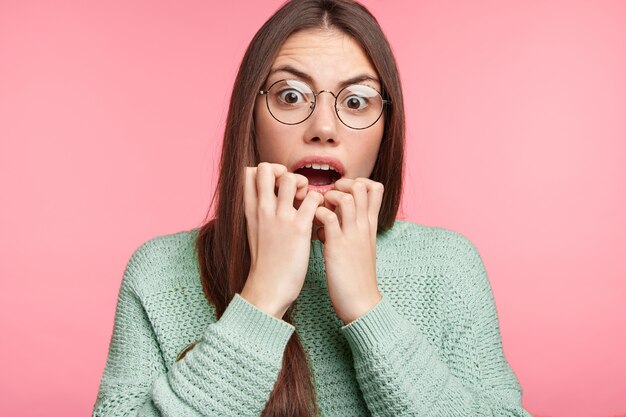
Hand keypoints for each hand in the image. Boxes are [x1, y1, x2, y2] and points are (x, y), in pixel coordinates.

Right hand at [240, 162, 323, 318]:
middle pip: (265, 168)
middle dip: (283, 170)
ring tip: (308, 203)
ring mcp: (280, 218)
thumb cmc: (265, 263)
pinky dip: (320, 202)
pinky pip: (313, 198)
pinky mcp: (299, 229)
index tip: (278, 186)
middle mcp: (263, 210)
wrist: (267, 289)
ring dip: (304, 184)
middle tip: (295, 190)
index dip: (267, 172)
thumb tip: (271, 200)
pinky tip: (320, 217)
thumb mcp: (254, 233)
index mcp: (250, 211)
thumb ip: (260, 214)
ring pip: (291, 178)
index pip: (248, 173)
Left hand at [313, 177, 384, 323]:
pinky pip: (328, 219)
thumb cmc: (357, 276)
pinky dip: (318, 216)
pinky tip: (313, 228)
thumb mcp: (359, 247)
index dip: (355, 182)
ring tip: (319, 211)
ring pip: (346, 198)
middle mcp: (363, 226)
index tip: (340, 192)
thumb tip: (330, 216)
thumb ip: (349, 229)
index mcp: (370, 225)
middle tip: (327, 197)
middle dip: (341, 184)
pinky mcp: (338, 247)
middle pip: (361, 186)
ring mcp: (352, 235)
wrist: (362, 303)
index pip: (374, 188)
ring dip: (328, 198)